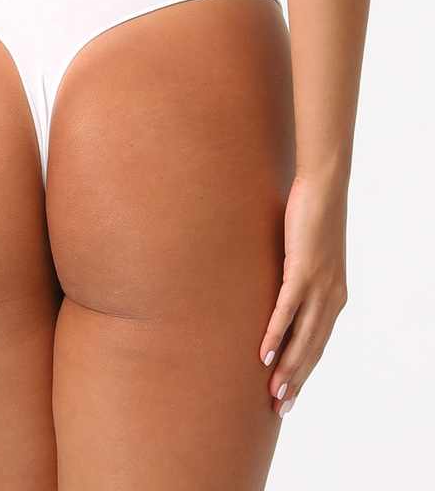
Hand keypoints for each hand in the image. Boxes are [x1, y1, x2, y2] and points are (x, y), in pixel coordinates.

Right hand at [259, 174, 348, 417]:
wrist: (325, 187)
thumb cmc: (312, 218)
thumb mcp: (307, 254)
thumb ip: (298, 275)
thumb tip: (279, 288)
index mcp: (334, 296)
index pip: (319, 343)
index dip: (305, 371)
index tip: (291, 394)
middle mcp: (332, 297)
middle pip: (314, 348)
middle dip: (298, 381)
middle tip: (281, 409)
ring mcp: (319, 285)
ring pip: (303, 337)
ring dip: (287, 368)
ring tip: (273, 393)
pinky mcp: (304, 270)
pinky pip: (288, 310)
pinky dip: (275, 335)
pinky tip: (263, 354)